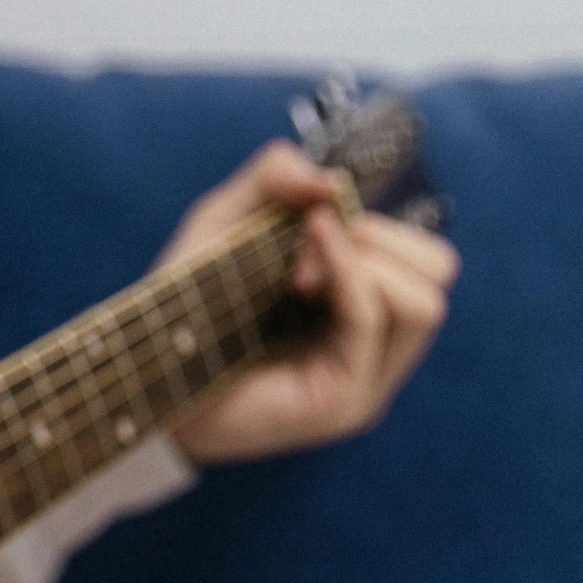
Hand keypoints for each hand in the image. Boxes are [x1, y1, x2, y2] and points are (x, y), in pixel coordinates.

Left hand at [160, 140, 459, 463]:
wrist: (143, 380)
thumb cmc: (182, 310)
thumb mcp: (223, 223)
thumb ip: (271, 178)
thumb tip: (327, 179)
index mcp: (362, 310)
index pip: (424, 257)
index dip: (376, 224)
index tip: (310, 224)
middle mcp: (373, 350)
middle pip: (439, 272)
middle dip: (380, 237)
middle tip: (310, 246)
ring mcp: (364, 382)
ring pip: (425, 299)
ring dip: (365, 260)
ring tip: (297, 274)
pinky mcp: (342, 403)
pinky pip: (372, 320)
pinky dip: (345, 275)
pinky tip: (301, 269)